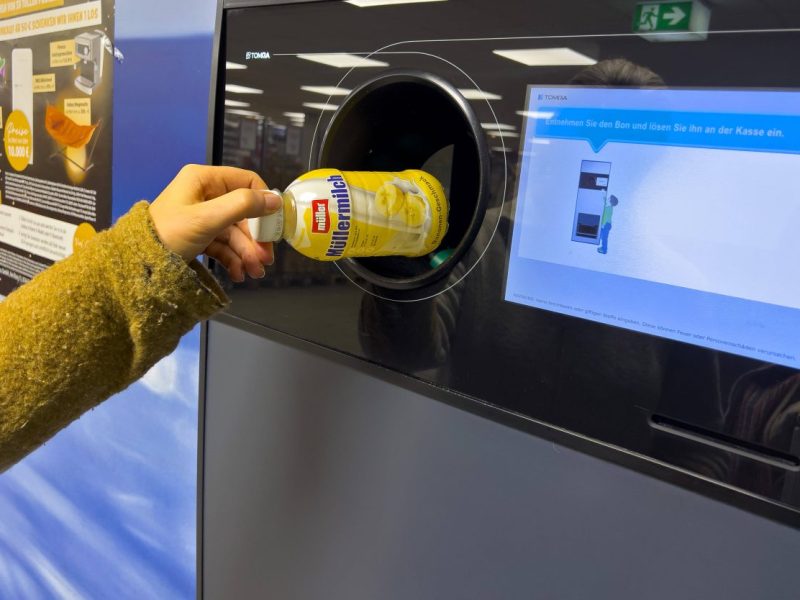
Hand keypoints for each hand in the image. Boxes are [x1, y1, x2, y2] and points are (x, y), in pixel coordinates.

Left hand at [148, 165, 281, 280]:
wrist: (136, 265)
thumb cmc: (169, 234)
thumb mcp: (208, 218)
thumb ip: (243, 205)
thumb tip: (275, 200)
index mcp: (204, 180)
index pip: (247, 182)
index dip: (263, 203)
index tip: (273, 226)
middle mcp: (205, 194)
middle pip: (243, 213)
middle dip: (255, 238)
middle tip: (265, 259)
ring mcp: (202, 216)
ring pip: (235, 233)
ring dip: (247, 253)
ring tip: (253, 273)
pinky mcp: (198, 237)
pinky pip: (223, 245)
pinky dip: (233, 259)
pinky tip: (239, 274)